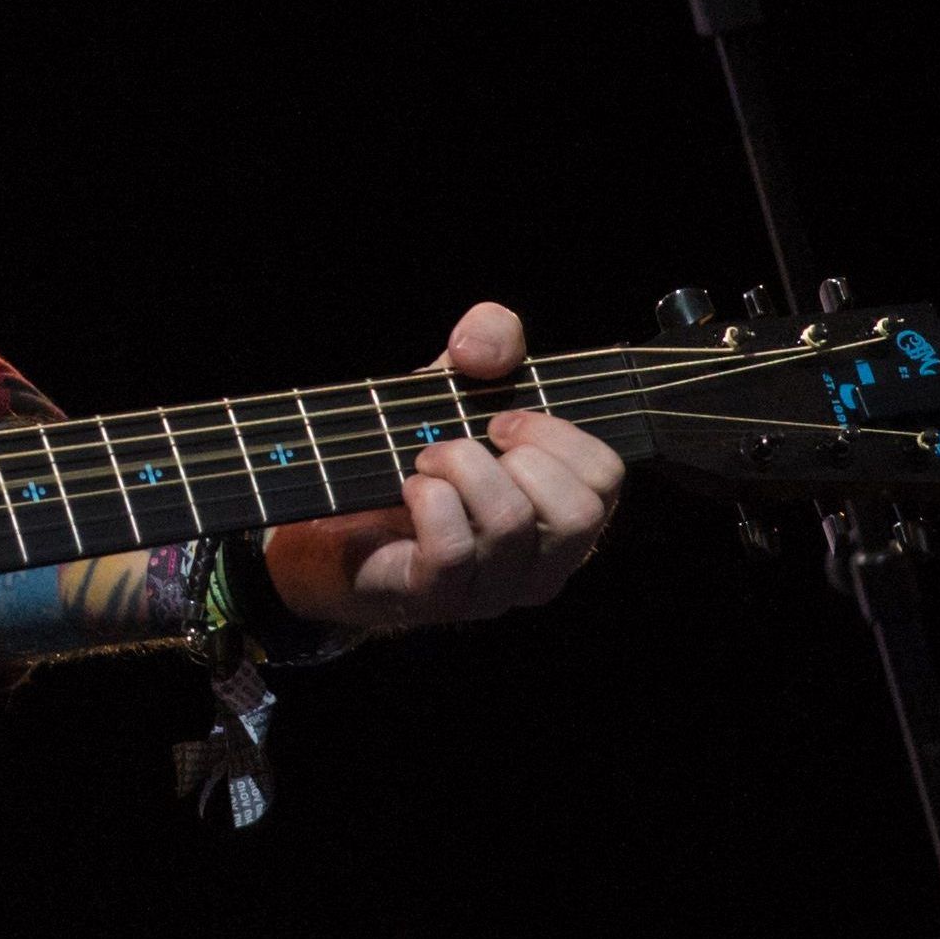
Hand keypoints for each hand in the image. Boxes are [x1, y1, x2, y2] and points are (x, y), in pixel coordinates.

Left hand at [263, 301, 624, 631]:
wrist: (333, 514)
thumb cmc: (413, 453)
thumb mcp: (458, 383)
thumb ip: (491, 340)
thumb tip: (481, 352)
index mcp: (563, 514)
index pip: (606, 477)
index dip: (556, 433)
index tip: (499, 419)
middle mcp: (542, 562)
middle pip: (579, 512)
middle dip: (518, 454)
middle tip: (463, 441)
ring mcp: (494, 590)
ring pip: (511, 522)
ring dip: (459, 465)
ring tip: (426, 461)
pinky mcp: (440, 598)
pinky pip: (454, 547)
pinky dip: (427, 498)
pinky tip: (409, 489)